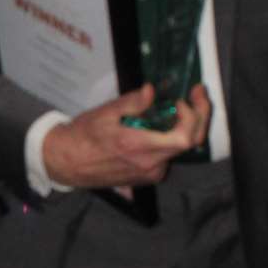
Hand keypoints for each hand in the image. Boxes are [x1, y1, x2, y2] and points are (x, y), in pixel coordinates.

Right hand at [42, 83, 209, 189]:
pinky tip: (160, 123)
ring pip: (179, 149)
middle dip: (198, 117)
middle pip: (190, 143)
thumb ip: (132, 102)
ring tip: (175, 106)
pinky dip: (170, 136)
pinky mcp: (147, 177)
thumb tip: (152, 91)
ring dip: (183, 126)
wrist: (68, 162)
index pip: (185, 138)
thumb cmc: (83, 136)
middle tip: (196, 95)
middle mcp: (150, 165)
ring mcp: (150, 173)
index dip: (193, 115)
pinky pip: (168, 155)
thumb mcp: (105, 113)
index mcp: (140, 147)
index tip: (184, 98)